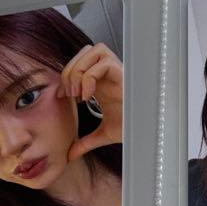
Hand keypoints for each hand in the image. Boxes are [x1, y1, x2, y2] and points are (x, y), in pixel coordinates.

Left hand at [58, 43, 123, 157]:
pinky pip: (103, 62)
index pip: (79, 62)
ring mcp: (116, 72)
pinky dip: (90, 76)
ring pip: (93, 50)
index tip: (63, 96)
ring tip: (78, 92)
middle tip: (70, 94)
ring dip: (80, 70)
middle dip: (71, 70)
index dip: (66, 75)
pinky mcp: (123, 74)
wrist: (143, 130)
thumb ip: (84, 143)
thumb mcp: (101, 135)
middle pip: (84, 51)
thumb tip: (69, 155)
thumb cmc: (130, 127)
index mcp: (101, 82)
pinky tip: (88, 95)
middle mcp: (108, 73)